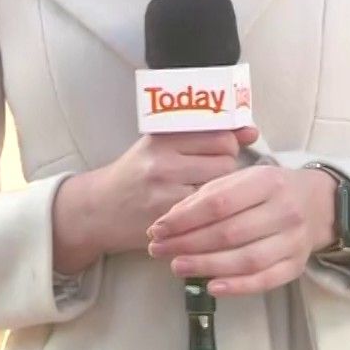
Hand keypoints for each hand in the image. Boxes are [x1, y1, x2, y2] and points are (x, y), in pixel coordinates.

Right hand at [52, 126, 258, 273]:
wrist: (97, 209)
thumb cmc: (136, 174)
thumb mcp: (161, 145)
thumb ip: (204, 135)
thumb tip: (252, 130)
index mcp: (163, 136)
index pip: (220, 134)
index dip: (228, 145)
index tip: (221, 152)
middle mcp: (163, 159)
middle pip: (226, 160)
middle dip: (227, 168)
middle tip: (211, 175)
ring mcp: (164, 191)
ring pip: (221, 188)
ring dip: (221, 192)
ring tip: (204, 193)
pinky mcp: (166, 219)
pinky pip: (207, 214)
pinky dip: (209, 214)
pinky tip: (199, 213)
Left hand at [145, 164, 339, 296]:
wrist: (318, 203)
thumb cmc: (269, 189)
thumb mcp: (242, 179)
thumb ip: (207, 195)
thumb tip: (170, 220)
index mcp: (267, 182)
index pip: (219, 202)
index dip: (185, 218)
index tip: (157, 228)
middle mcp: (284, 210)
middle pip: (229, 233)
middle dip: (188, 244)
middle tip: (159, 251)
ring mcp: (293, 240)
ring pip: (246, 259)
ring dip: (207, 266)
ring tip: (177, 267)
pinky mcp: (296, 265)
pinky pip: (266, 280)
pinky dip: (238, 286)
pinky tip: (212, 287)